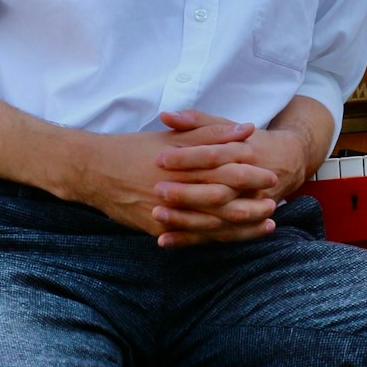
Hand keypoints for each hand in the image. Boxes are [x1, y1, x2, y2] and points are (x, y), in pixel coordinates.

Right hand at [60, 115, 277, 245]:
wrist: (92, 170)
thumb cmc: (132, 148)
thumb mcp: (170, 136)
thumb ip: (209, 133)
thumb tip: (245, 129)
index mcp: (180, 163)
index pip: (222, 168)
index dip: (248, 172)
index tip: (269, 173)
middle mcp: (175, 188)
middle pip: (220, 197)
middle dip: (250, 201)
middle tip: (274, 202)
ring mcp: (165, 212)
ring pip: (210, 222)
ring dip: (240, 224)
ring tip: (264, 223)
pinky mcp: (156, 228)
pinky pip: (191, 237)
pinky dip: (214, 238)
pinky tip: (232, 238)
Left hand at [151, 109, 310, 245]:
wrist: (287, 162)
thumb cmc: (248, 141)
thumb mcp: (226, 125)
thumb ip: (196, 121)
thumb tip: (166, 116)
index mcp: (243, 152)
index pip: (213, 155)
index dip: (186, 157)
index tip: (159, 158)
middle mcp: (248, 182)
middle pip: (216, 190)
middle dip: (186, 192)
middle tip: (157, 189)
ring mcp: (248, 206)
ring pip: (217, 218)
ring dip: (186, 220)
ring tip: (157, 215)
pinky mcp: (241, 224)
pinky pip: (215, 236)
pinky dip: (189, 240)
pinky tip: (164, 241)